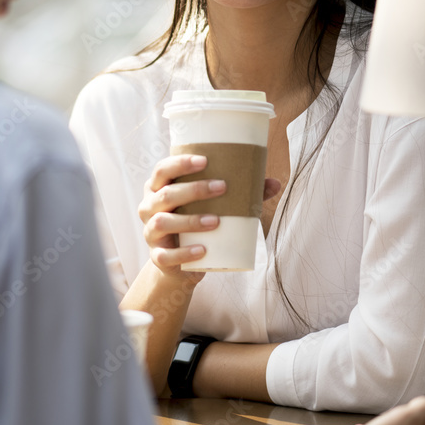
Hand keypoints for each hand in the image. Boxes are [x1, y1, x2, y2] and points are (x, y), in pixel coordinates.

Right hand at [138, 154, 279, 279]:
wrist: (180, 264)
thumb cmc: (197, 224)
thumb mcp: (212, 206)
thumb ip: (241, 194)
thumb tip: (275, 182)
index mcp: (159, 188)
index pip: (162, 169)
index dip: (180, 163)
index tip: (205, 160)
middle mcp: (149, 207)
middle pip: (165, 194)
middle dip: (193, 189)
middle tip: (223, 187)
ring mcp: (150, 233)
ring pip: (163, 222)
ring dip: (190, 220)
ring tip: (216, 221)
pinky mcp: (157, 256)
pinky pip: (165, 255)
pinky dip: (184, 252)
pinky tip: (202, 250)